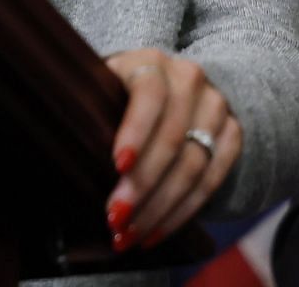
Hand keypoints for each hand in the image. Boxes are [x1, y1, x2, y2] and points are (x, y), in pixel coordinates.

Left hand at [102, 49, 242, 251]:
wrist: (170, 84)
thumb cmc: (116, 94)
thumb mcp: (99, 88)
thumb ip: (88, 109)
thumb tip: (66, 147)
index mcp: (150, 63)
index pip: (149, 96)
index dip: (135, 131)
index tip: (118, 165)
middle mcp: (189, 80)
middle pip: (172, 139)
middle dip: (143, 185)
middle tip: (116, 218)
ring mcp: (215, 107)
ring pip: (194, 165)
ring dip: (160, 208)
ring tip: (130, 235)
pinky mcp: (232, 135)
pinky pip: (212, 180)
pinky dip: (183, 212)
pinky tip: (155, 233)